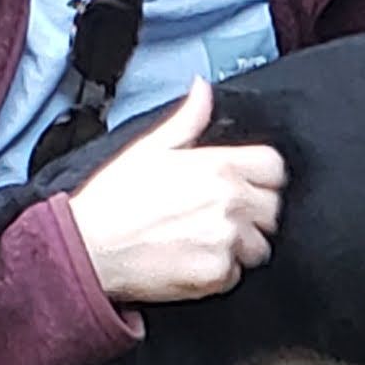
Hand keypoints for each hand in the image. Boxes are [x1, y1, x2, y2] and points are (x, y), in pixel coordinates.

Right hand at [61, 78, 284, 304]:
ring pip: (259, 245)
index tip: (245, 183)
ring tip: (204, 238)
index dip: (261, 175)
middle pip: (271, 208)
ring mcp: (226, 241)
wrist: (89, 246)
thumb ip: (188, 119)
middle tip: (219, 214)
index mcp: (218, 166)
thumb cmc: (114, 198)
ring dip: (240, 244)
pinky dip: (219, 270)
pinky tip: (192, 258)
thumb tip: (203, 89)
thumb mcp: (149, 148)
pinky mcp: (216, 275)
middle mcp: (229, 203)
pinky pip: (237, 273)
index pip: (274, 167)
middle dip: (252, 211)